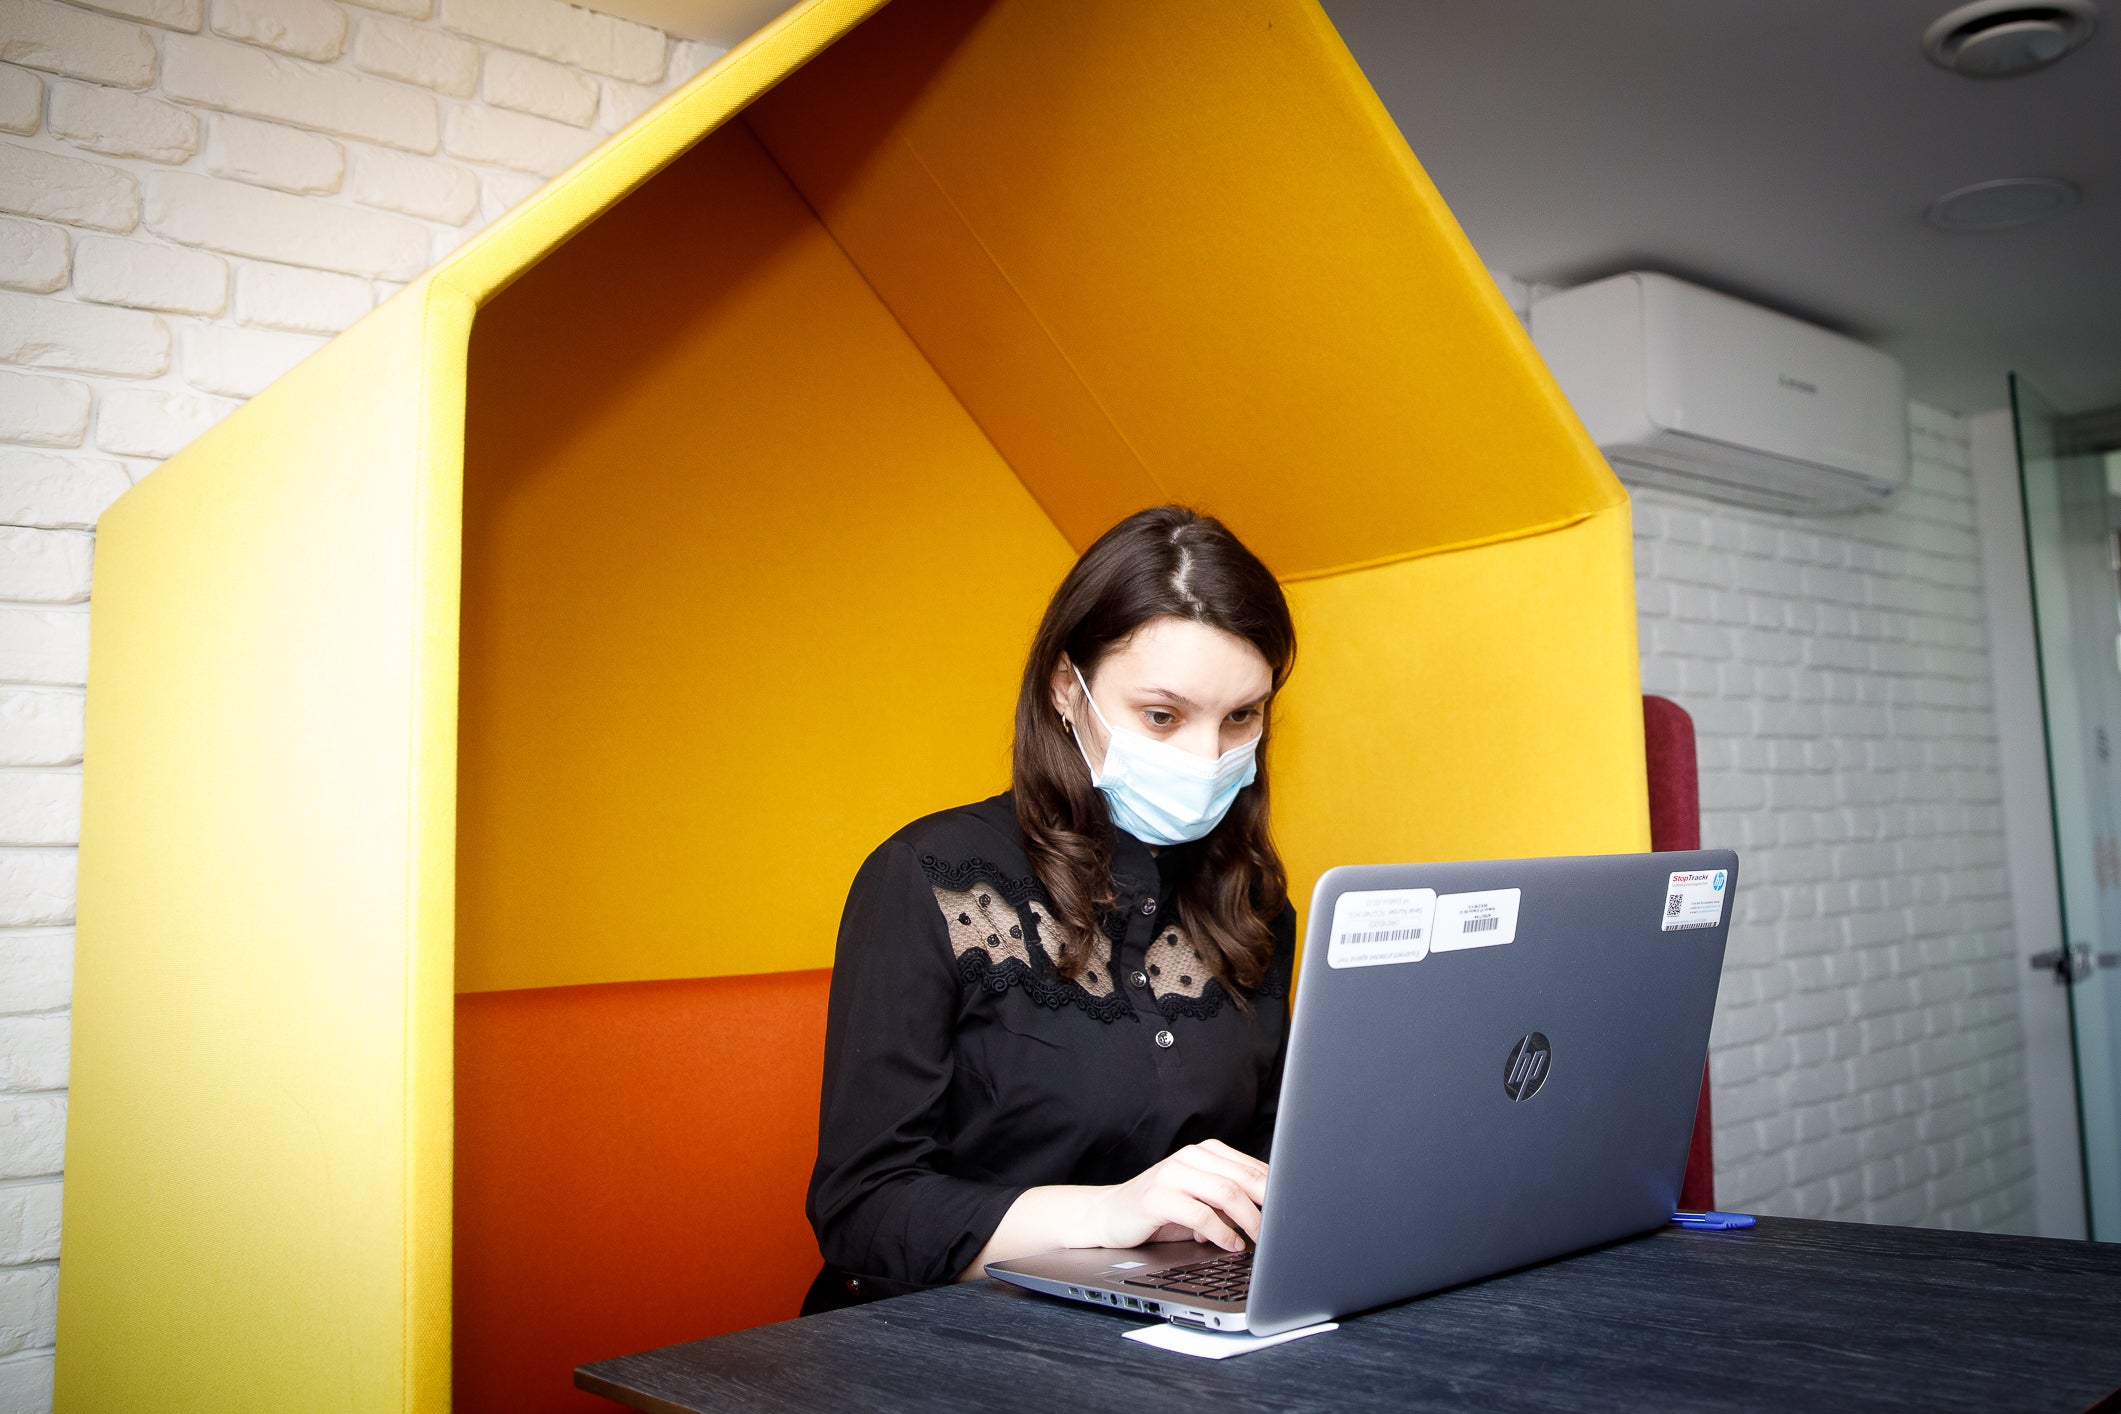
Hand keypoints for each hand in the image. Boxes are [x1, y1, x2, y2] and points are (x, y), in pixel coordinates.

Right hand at [1077, 1140, 1268, 1252]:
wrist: (1109, 1214)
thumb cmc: (1161, 1210)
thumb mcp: (1201, 1200)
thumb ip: (1230, 1199)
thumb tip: (1274, 1213)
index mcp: (1206, 1152)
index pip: (1253, 1168)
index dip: (1277, 1192)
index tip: (1293, 1215)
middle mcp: (1190, 1157)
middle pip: (1244, 1178)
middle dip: (1269, 1207)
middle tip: (1281, 1232)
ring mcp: (1172, 1174)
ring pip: (1227, 1193)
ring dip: (1249, 1221)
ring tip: (1259, 1241)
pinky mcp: (1157, 1196)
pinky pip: (1200, 1215)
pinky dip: (1222, 1233)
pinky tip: (1230, 1244)